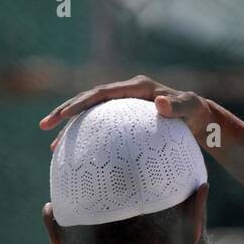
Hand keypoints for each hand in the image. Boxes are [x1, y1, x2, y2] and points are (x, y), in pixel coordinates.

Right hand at [39, 75, 211, 147]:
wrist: (199, 119)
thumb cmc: (196, 114)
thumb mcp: (191, 108)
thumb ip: (178, 105)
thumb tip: (159, 101)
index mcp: (135, 87)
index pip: (100, 93)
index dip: (80, 102)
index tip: (63, 115)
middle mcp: (125, 92)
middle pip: (87, 99)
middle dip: (63, 111)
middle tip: (44, 126)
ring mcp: (122, 105)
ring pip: (89, 113)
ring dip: (68, 126)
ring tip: (52, 145)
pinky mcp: (122, 118)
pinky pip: (98, 125)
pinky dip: (84, 136)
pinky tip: (73, 155)